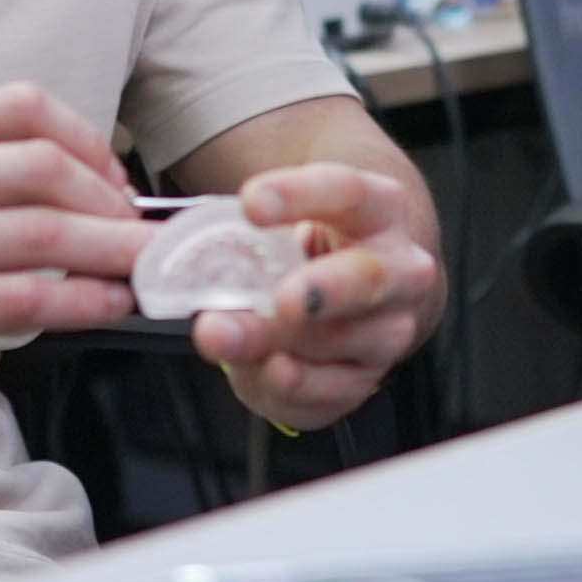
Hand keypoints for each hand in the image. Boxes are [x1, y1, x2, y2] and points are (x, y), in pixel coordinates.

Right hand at [0, 85, 148, 440]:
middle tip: (142, 234)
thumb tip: (88, 191)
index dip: (87, 140)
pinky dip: (83, 302)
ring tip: (146, 271)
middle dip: (112, 201)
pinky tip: (108, 307)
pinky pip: (25, 299)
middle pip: (43, 166)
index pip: (21, 106)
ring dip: (113, 253)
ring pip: (44, 234)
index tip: (116, 181)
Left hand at [191, 161, 439, 433]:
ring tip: (223, 334)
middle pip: (368, 277)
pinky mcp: (369, 379)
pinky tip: (268, 371)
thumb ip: (243, 234)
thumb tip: (181, 256)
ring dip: (277, 342)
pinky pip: (332, 390)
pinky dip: (294, 385)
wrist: (361, 292)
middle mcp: (399, 270)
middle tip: (282, 298)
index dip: (300, 195)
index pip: (347, 191)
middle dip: (322, 290)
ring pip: (342, 341)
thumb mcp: (288, 225)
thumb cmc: (314, 250)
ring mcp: (390, 329)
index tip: (250, 203)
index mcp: (377, 210)